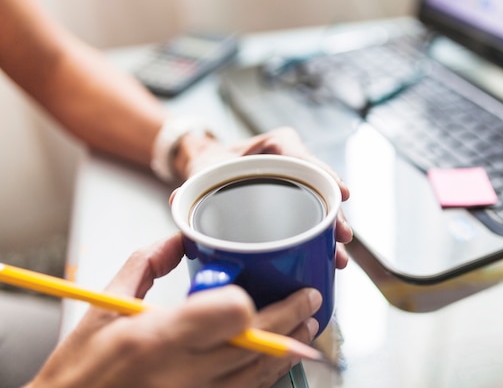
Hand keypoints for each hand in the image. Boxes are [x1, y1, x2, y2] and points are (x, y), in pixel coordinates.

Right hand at [27, 234, 321, 387]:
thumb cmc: (80, 372)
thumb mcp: (103, 309)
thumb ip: (144, 267)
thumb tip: (176, 240)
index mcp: (157, 338)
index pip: (231, 314)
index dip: (251, 302)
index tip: (259, 290)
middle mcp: (182, 373)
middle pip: (258, 343)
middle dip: (292, 318)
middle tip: (310, 300)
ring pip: (260, 374)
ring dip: (290, 349)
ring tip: (307, 328)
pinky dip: (267, 375)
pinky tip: (278, 360)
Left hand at [174, 126, 351, 267]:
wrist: (210, 170)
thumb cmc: (212, 163)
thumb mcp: (203, 170)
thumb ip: (191, 183)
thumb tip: (177, 199)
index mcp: (277, 145)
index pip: (305, 157)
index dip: (326, 175)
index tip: (341, 194)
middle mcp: (293, 162)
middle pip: (321, 186)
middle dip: (335, 213)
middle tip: (343, 236)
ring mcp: (298, 183)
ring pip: (322, 205)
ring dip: (332, 230)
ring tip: (339, 256)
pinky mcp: (296, 203)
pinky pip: (313, 216)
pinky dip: (321, 236)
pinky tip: (329, 256)